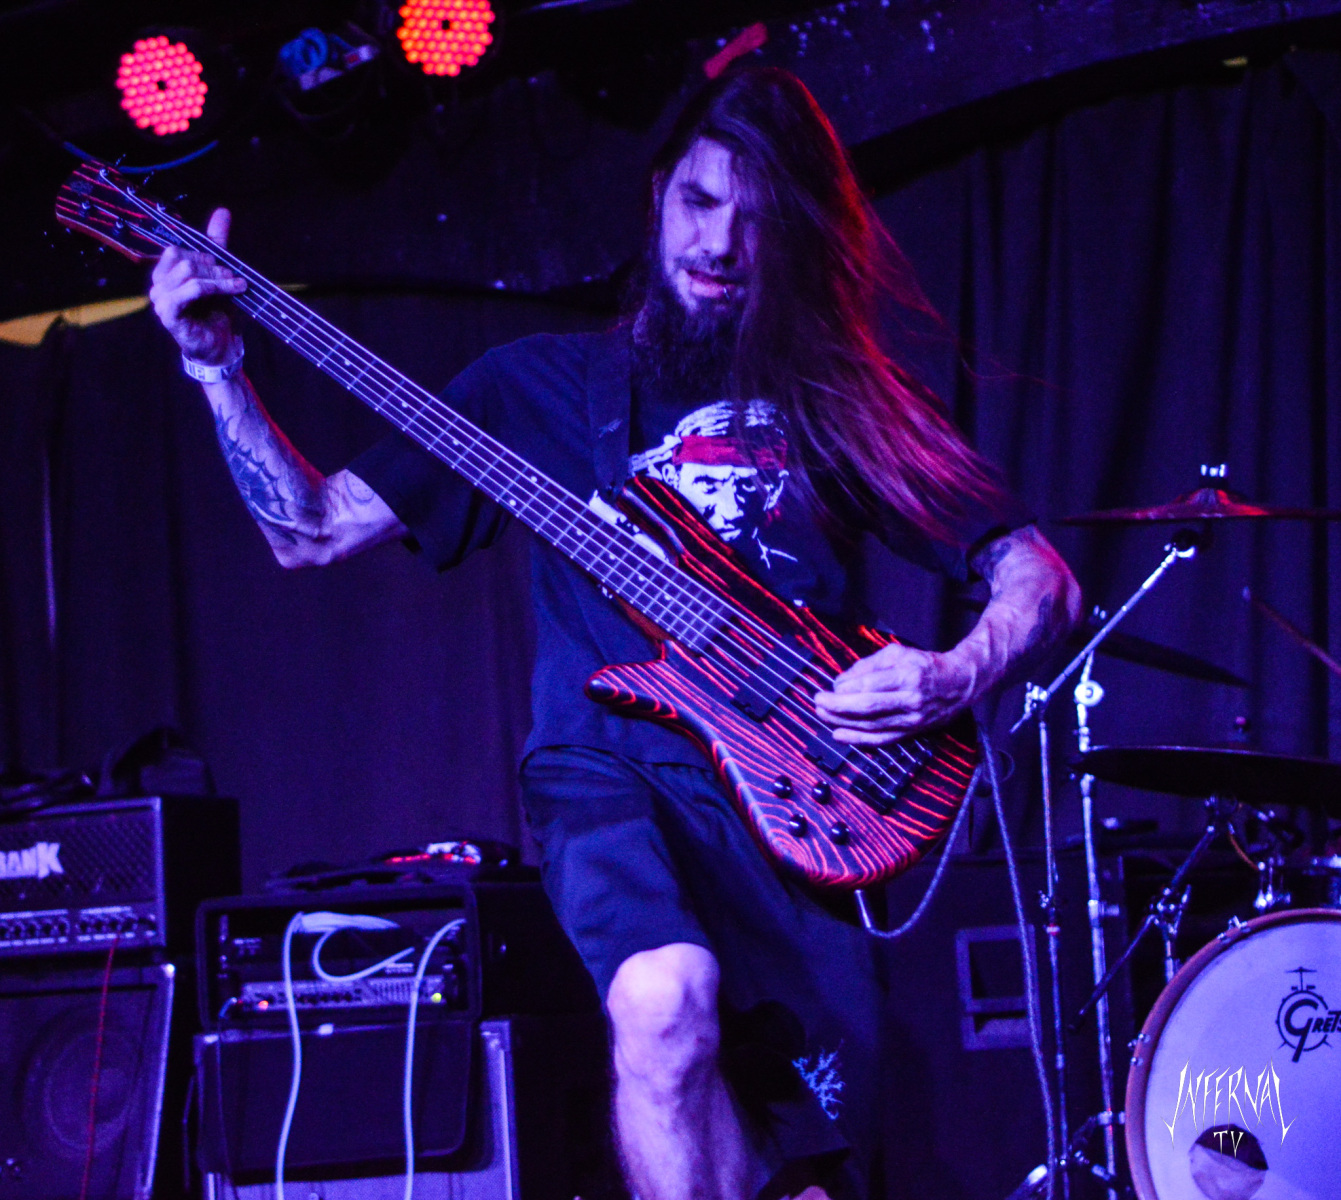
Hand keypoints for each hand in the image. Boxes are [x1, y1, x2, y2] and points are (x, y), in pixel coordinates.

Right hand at [148, 207, 245, 365]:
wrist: (222, 348)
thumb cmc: (217, 312)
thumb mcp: (219, 273)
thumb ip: (216, 244)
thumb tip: (222, 211)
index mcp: (165, 274)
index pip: (177, 250)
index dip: (204, 255)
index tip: (225, 268)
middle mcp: (158, 285)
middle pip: (184, 259)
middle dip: (214, 267)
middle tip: (234, 280)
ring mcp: (161, 300)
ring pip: (188, 272)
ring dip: (218, 278)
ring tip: (236, 287)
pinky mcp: (170, 315)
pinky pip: (188, 291)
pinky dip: (213, 288)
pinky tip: (230, 292)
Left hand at [813, 642, 974, 744]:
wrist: (959, 685)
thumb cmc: (925, 666)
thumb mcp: (898, 653)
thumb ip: (869, 665)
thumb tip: (842, 681)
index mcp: (908, 675)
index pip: (871, 684)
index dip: (847, 688)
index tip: (830, 687)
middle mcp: (910, 699)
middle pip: (868, 707)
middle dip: (838, 707)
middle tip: (819, 702)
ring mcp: (911, 719)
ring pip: (871, 725)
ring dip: (842, 722)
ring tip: (823, 716)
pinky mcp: (911, 732)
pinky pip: (881, 739)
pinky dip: (858, 739)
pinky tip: (840, 735)